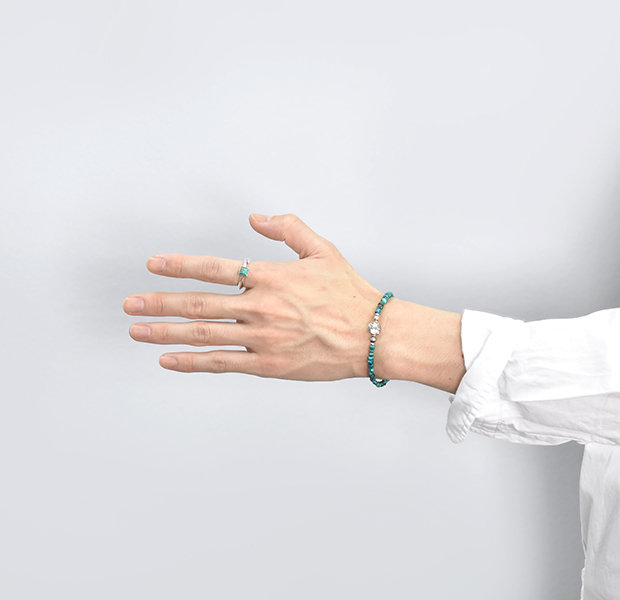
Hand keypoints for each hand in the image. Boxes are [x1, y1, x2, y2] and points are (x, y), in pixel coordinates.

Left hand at [123, 214, 383, 380]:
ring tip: (136, 330)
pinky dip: (192, 361)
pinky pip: (222, 363)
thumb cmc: (350, 294)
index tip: (153, 266)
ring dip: (165, 331)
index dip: (180, 266)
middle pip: (199, 304)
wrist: (374, 336)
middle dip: (159, 302)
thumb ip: (288, 228)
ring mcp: (262, 339)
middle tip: (130, 302)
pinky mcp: (267, 365)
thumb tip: (256, 217)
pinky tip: (168, 359)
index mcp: (271, 277)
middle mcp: (261, 307)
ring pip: (203, 333)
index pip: (214, 268)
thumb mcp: (323, 250)